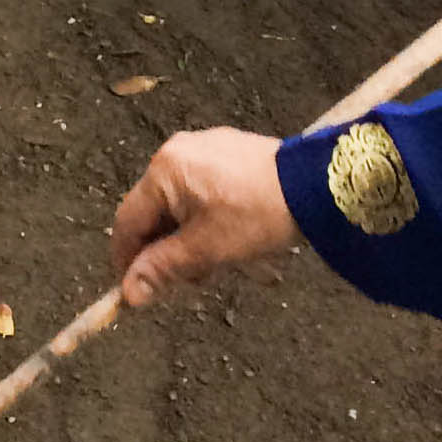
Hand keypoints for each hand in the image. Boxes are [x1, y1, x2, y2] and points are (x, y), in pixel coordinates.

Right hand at [110, 128, 297, 307]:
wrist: (313, 184)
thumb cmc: (256, 216)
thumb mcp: (207, 249)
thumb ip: (163, 268)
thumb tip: (128, 293)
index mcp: (164, 171)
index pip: (128, 221)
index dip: (127, 259)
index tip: (133, 289)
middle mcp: (176, 152)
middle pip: (155, 213)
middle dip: (169, 251)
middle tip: (194, 280)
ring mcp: (203, 147)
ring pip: (180, 204)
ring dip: (191, 238)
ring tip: (221, 261)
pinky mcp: (226, 151)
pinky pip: (202, 190)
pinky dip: (207, 218)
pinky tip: (232, 235)